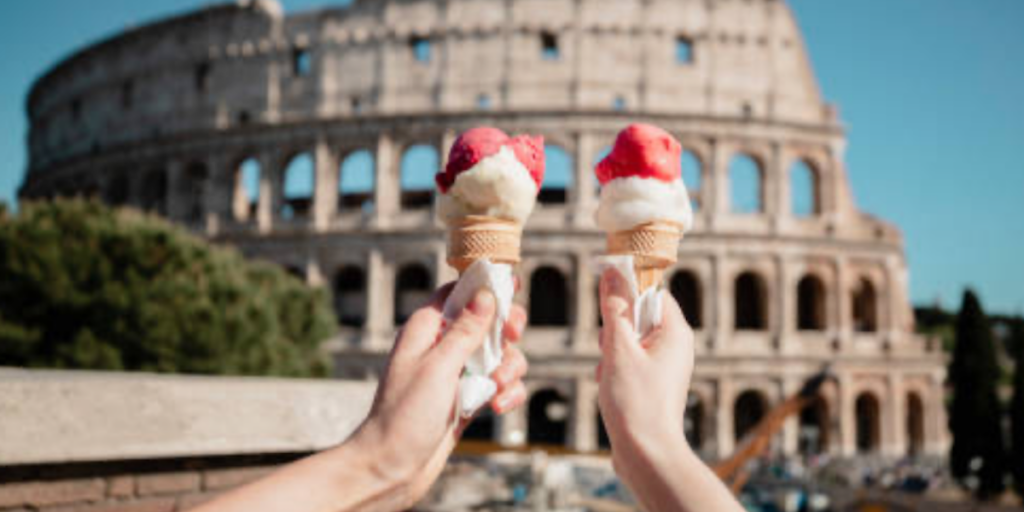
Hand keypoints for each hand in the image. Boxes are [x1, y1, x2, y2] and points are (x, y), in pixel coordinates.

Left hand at [349, 284, 528, 508]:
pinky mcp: (469, 396)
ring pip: (500, 354)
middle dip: (506, 330)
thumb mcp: (438, 366)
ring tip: (497, 388)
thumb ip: (465, 330)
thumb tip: (486, 294)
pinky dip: (507, 392)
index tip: (512, 286)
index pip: (460, 291)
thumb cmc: (404, 414)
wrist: (393, 467)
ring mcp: (457, 372)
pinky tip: (498, 406)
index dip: (486, 286)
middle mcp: (443, 345)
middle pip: (488, 320)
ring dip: (509, 368)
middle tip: (512, 337)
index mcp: (427, 328)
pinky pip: (500, 384)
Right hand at [596, 269, 696, 507]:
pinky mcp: (654, 384)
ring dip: (611, 352)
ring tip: (610, 374)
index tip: (606, 297)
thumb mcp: (619, 349)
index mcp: (675, 332)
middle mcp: (675, 346)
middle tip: (609, 349)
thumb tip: (612, 273)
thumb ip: (614, 309)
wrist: (647, 455)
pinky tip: (610, 388)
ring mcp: (665, 366)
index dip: (628, 290)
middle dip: (615, 329)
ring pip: (629, 341)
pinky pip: (630, 362)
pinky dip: (614, 370)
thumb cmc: (636, 403)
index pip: (652, 292)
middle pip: (638, 316)